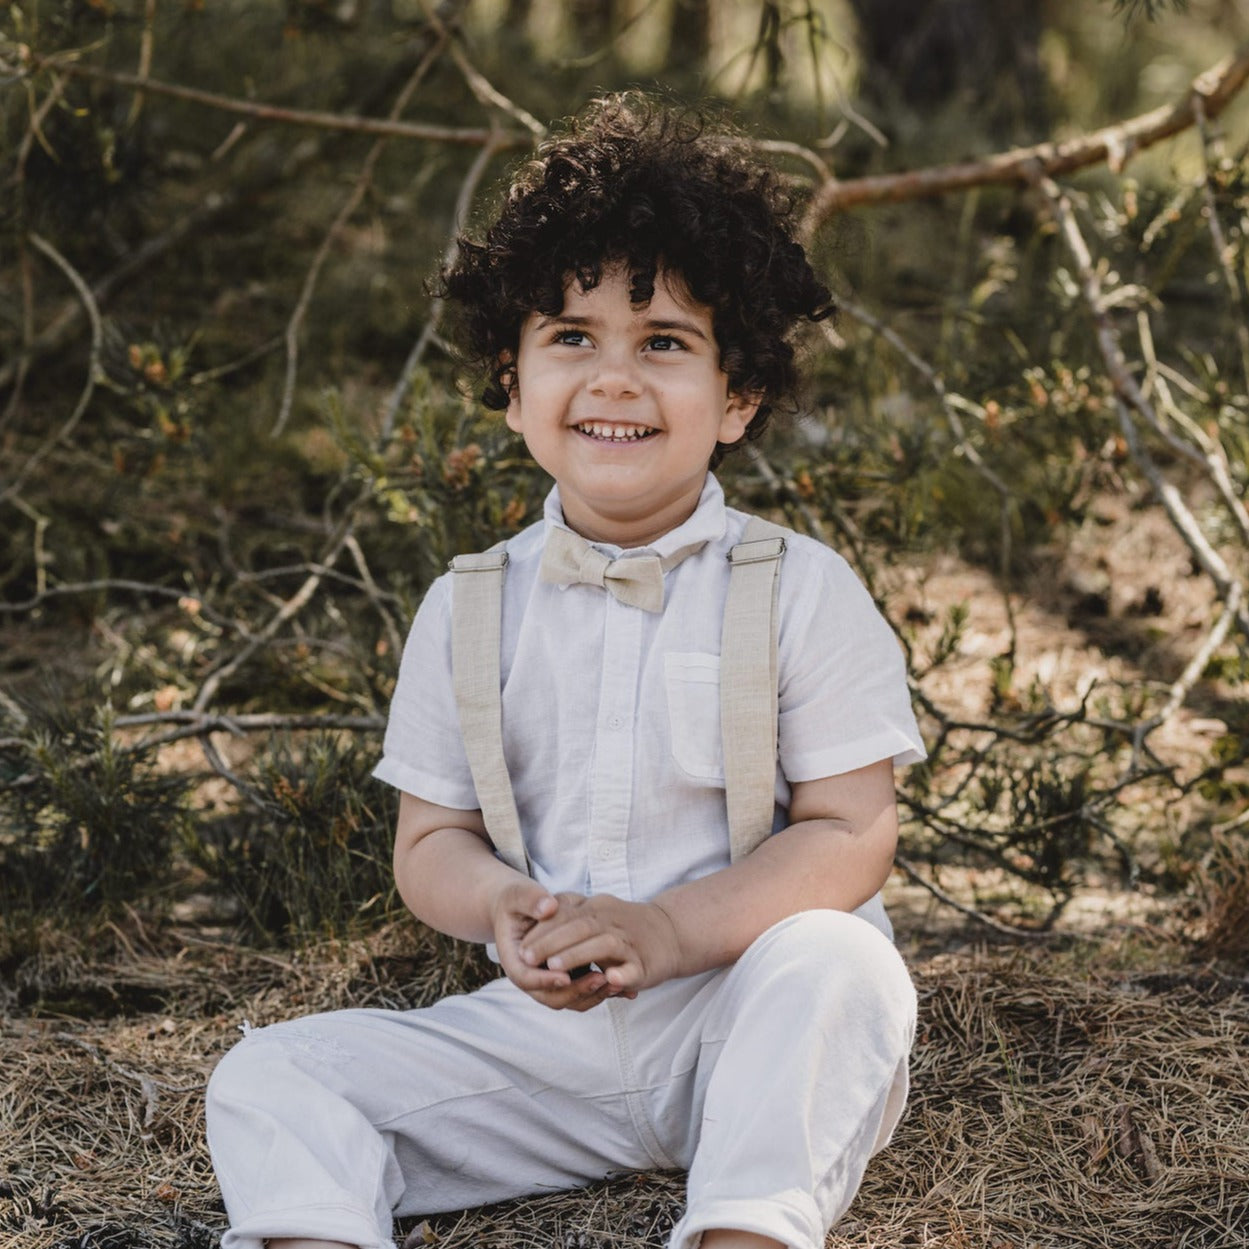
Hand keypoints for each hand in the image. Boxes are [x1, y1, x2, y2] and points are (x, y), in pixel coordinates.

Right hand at [490, 880, 619, 1010]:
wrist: (521, 907)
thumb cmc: (517, 901)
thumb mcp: (518, 895)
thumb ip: (531, 899)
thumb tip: (549, 907)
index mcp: (514, 958)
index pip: (525, 978)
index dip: (545, 979)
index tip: (565, 975)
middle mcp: (531, 975)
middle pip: (550, 996)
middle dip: (575, 991)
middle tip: (599, 978)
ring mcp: (550, 979)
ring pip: (569, 999)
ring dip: (591, 994)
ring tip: (614, 982)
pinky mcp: (566, 976)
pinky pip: (583, 991)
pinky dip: (600, 991)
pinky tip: (621, 983)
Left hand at [518, 893, 682, 996]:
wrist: (671, 931)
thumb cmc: (625, 924)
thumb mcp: (597, 913)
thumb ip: (571, 918)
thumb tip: (537, 927)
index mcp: (598, 909)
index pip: (567, 914)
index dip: (543, 929)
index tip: (521, 944)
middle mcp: (613, 922)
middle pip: (581, 926)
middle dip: (551, 941)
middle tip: (528, 957)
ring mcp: (630, 942)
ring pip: (604, 944)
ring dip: (578, 955)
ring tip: (554, 968)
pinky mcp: (646, 963)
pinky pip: (634, 967)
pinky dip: (622, 974)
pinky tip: (609, 980)